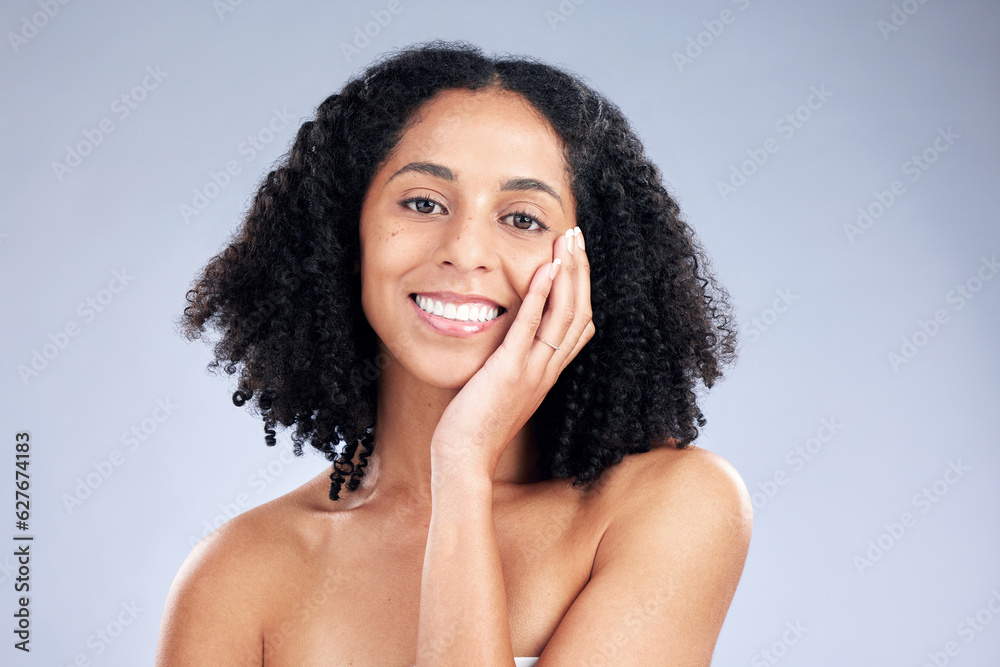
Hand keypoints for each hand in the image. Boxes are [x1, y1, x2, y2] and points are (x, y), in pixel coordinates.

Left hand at [430, 226, 594, 478]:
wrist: (465, 457)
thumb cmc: (474, 425)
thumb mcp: (501, 389)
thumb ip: (511, 364)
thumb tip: (505, 342)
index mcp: (547, 373)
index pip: (580, 326)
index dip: (582, 289)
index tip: (576, 258)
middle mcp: (548, 370)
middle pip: (580, 312)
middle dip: (581, 271)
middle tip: (577, 236)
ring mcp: (533, 371)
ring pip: (566, 315)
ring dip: (569, 273)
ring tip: (568, 241)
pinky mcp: (510, 371)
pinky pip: (532, 328)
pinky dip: (542, 296)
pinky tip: (544, 269)